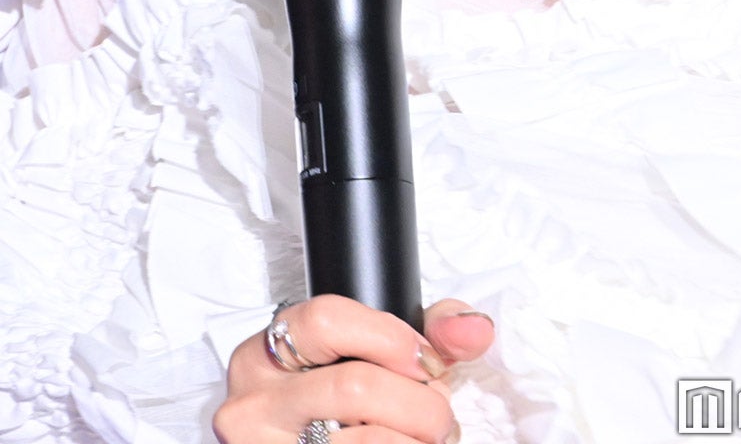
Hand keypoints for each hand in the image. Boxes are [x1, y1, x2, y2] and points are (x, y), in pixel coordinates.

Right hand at [214, 295, 495, 443]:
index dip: (391, 338)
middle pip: (354, 386)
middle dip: (419, 403)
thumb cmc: (341, 406)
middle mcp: (255, 404)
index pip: (327, 319)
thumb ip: (428, 332)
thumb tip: (475, 329)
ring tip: (426, 441)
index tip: (427, 361)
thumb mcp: (369, 356)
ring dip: (416, 442)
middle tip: (439, 416)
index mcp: (266, 354)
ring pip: (366, 441)